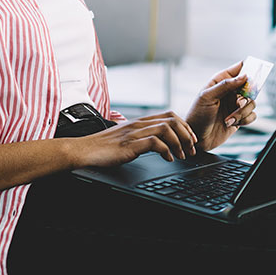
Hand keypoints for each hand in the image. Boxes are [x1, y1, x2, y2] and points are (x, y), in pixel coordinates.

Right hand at [68, 112, 197, 167]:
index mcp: (139, 121)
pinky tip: (168, 159)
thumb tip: (159, 143)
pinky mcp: (130, 144)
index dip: (184, 125)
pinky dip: (166, 151)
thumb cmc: (103, 147)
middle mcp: (139, 124)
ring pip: (167, 129)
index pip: (169, 115)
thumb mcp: (126, 138)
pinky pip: (155, 142)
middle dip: (187, 134)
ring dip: (179, 142)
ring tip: (182, 155)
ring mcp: (134, 133)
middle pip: (172, 120)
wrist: (83, 150)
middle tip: (192, 149)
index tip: (191, 139)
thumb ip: (141, 137)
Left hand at [186, 61, 257, 151]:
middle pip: (249, 87)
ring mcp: (235, 105)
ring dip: (242, 111)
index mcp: (220, 82)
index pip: (237, 69)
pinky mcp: (240, 118)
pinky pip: (252, 115)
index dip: (247, 69)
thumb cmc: (197, 115)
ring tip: (229, 118)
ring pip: (252, 102)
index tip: (253, 73)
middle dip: (246, 96)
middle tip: (238, 103)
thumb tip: (244, 76)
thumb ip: (225, 85)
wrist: (197, 139)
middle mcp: (230, 92)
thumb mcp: (207, 97)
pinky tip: (232, 123)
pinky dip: (245, 119)